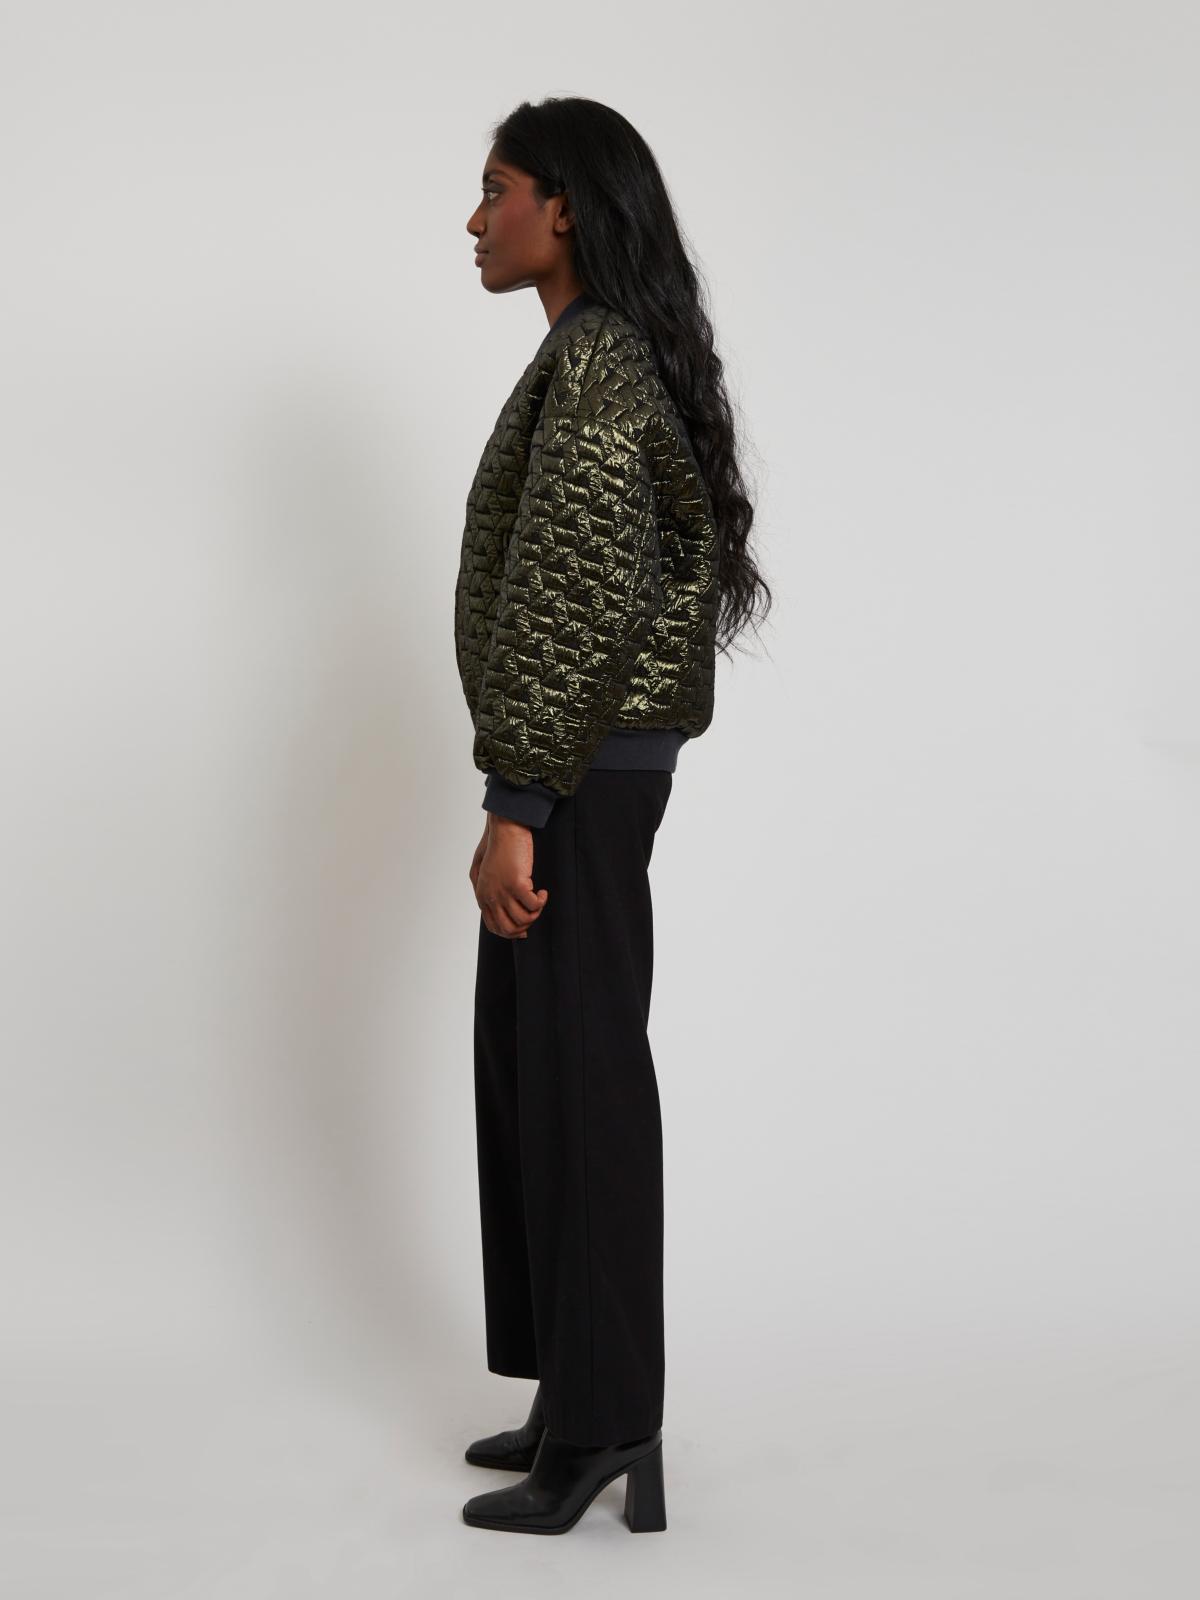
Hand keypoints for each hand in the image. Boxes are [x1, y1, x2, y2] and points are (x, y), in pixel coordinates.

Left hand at [471, 815, 548, 937]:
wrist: (505, 829)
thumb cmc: (500, 848)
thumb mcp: (489, 874)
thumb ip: (494, 893)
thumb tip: (511, 913)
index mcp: (482, 896)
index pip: (494, 927)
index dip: (511, 932)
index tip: (524, 928)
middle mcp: (490, 897)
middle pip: (509, 928)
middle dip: (525, 926)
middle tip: (534, 914)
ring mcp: (503, 892)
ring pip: (523, 919)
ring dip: (536, 913)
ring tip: (539, 900)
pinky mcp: (517, 884)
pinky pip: (533, 905)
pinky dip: (541, 901)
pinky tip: (543, 892)